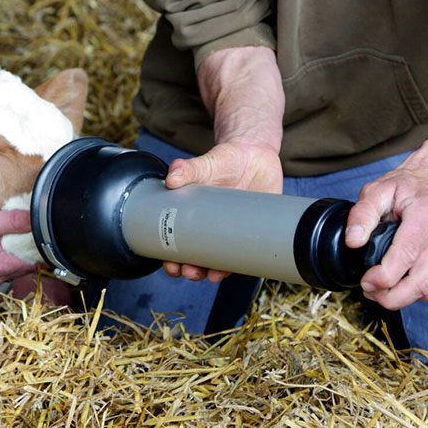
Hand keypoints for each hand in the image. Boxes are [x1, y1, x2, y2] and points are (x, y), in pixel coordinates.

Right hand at [0, 208, 36, 287]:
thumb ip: (14, 221)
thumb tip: (35, 219)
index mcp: (2, 265)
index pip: (33, 264)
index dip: (41, 253)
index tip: (45, 242)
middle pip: (19, 269)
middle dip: (27, 256)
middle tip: (30, 240)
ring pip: (4, 272)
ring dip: (9, 260)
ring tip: (10, 244)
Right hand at [161, 141, 283, 281]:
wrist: (255, 153)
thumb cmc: (225, 161)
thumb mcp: (204, 164)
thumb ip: (187, 169)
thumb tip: (171, 177)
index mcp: (194, 217)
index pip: (180, 245)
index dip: (174, 259)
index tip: (171, 265)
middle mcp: (213, 229)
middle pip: (199, 259)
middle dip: (192, 271)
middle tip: (189, 271)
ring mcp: (235, 232)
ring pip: (223, 261)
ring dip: (215, 273)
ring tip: (212, 274)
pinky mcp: (257, 230)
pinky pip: (250, 253)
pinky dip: (245, 264)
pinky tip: (240, 267)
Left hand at [346, 167, 427, 309]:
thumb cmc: (404, 186)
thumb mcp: (376, 190)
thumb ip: (362, 214)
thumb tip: (353, 241)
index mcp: (425, 214)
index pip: (407, 254)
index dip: (385, 276)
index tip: (365, 281)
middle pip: (421, 281)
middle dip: (392, 296)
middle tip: (368, 291)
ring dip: (402, 298)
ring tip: (378, 291)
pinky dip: (414, 293)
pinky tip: (395, 286)